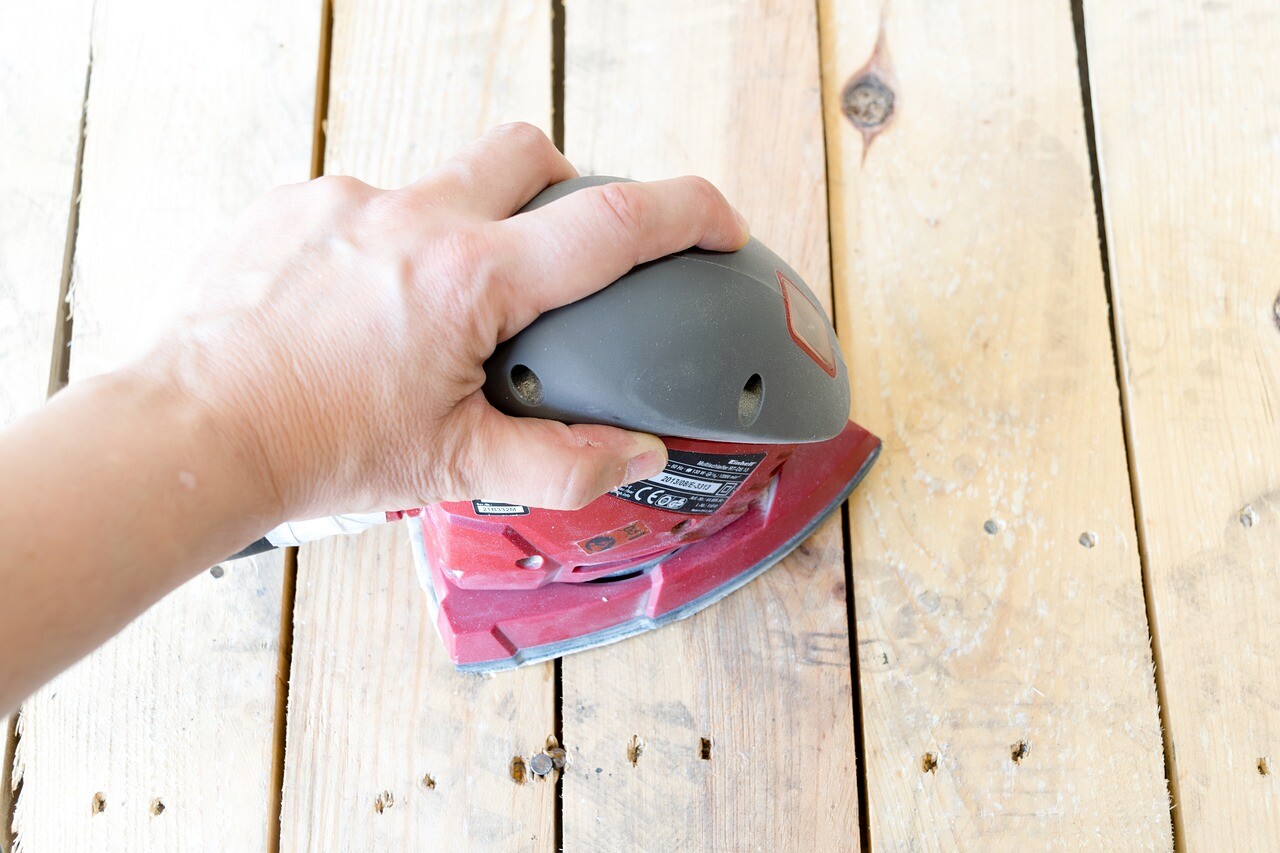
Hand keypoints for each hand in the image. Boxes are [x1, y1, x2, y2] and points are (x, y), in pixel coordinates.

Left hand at [139, 123, 749, 521]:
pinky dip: (390, 243)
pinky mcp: (295, 204)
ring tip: (438, 308)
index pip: (612, 224)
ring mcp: (348, 202)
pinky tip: (363, 308)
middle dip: (567, 185)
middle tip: (561, 251)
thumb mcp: (453, 467)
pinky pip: (370, 202)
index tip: (718, 221)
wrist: (191, 433)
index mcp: (469, 281)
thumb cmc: (312, 449)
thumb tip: (634, 455)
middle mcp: (413, 219)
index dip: (688, 213)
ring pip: (444, 177)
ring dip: (467, 225)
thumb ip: (563, 461)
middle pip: (530, 150)